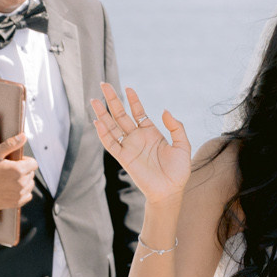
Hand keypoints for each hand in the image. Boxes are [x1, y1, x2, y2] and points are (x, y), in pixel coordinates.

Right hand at [0, 131, 35, 210]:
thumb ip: (10, 144)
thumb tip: (23, 136)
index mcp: (18, 170)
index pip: (33, 163)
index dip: (24, 161)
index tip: (14, 162)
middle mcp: (21, 183)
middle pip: (31, 173)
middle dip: (23, 170)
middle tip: (8, 170)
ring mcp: (19, 194)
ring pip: (30, 184)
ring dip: (23, 181)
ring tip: (8, 179)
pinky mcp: (16, 203)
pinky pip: (27, 195)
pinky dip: (22, 192)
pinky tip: (11, 188)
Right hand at [92, 83, 191, 200]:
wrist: (170, 191)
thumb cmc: (178, 171)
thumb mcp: (183, 146)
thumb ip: (176, 127)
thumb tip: (165, 111)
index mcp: (151, 133)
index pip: (138, 112)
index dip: (133, 100)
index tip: (128, 88)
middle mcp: (138, 138)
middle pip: (121, 115)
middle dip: (112, 100)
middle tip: (104, 85)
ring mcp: (129, 147)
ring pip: (112, 127)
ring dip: (103, 114)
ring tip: (93, 100)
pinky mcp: (124, 158)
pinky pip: (111, 144)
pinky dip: (103, 133)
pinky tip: (97, 122)